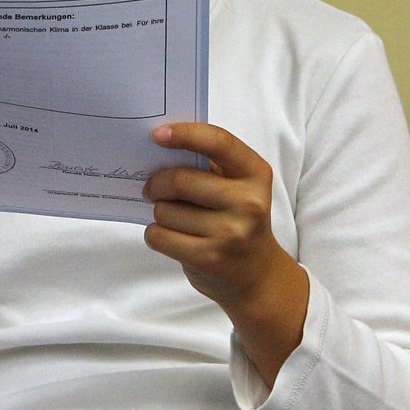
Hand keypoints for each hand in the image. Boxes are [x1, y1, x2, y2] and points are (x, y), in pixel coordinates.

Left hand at [144, 122, 309, 382]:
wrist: (256, 275)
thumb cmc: (235, 219)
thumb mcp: (235, 187)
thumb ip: (206, 165)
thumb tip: (158, 145)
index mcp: (255, 174)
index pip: (219, 143)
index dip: (185, 134)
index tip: (156, 134)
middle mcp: (249, 202)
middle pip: (180, 179)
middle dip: (156, 183)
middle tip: (152, 189)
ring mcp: (231, 233)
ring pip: (164, 210)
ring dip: (159, 213)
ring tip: (175, 220)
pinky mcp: (210, 258)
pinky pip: (159, 236)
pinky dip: (156, 234)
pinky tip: (171, 238)